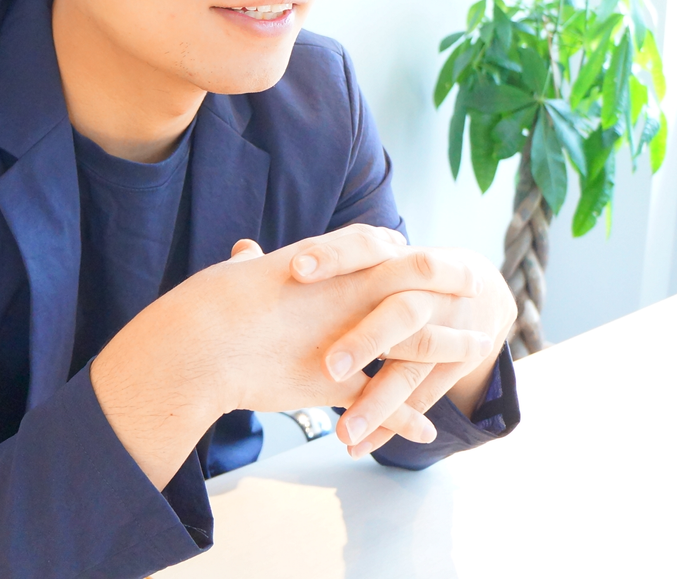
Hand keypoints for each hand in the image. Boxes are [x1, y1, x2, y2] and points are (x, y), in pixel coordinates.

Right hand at [89, 224, 490, 486]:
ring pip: (418, 343)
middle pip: (418, 286)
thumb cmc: (210, 304)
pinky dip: (408, 418)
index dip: (403, 251)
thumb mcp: (238, 275)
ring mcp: (348, 338)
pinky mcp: (337, 382)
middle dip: (449, 290)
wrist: (200, 342)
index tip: (424, 258)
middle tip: (476, 290)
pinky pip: (385, 400)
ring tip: (476, 351)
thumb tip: (247, 253)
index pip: (380, 245)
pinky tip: (427, 431)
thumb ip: (251, 265)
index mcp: (325, 264)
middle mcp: (347, 294)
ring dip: (450, 348)